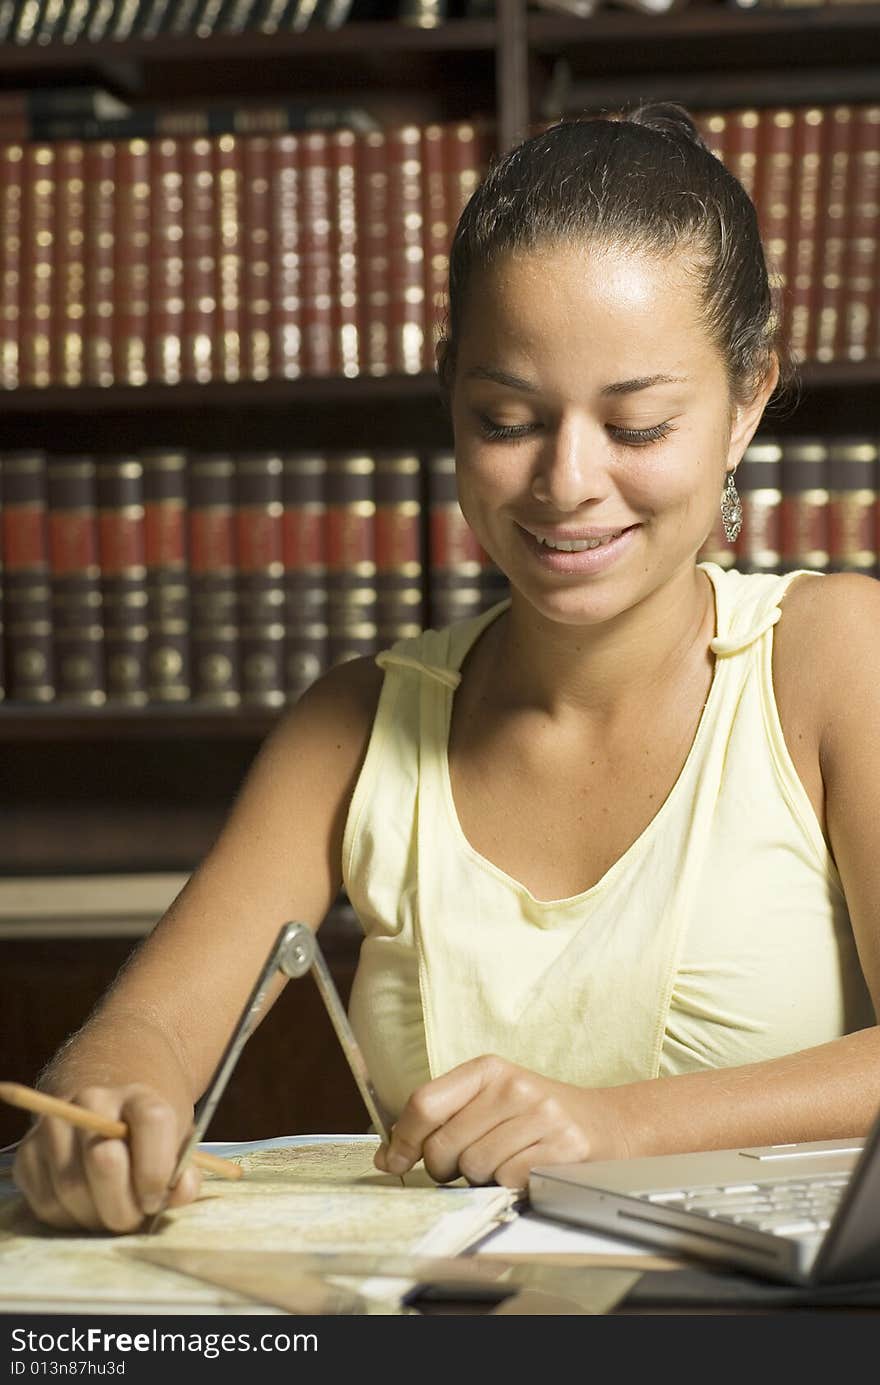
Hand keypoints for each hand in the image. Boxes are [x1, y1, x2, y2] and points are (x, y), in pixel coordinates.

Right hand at [12, 1083, 200, 1232]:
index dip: (157, 1171)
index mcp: (137, 1095)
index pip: (152, 1122)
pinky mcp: (27, 1156)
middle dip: (123, 1205)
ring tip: (113, 1212)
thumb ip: (184, 1171)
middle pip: (103, 1160)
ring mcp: (53, 1126)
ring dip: (96, 1217)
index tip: (157, 1198)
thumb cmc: (146, 1138)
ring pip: (71, 1189)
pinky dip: (70, 1219)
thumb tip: (179, 1191)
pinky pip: (46, 1203)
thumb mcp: (176, 1144)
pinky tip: (88, 1208)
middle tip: (134, 1216)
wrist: (103, 1113)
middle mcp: (91, 1102)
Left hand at [373, 1054, 630, 1189]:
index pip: (425, 1103)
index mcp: (488, 1069)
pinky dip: (509, 1186)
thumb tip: (387, 1155)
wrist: (609, 1124)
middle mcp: (513, 1086)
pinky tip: (526, 1171)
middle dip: (445, 1167)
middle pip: (445, 1144)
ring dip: (481, 1177)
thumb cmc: (538, 1117)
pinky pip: (508, 1181)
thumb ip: (441, 1120)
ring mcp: (540, 1115)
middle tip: (466, 1165)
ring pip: (475, 1166)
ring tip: (503, 1162)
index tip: (393, 1161)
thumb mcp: (491, 1101)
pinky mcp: (562, 1148)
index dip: (402, 1138)